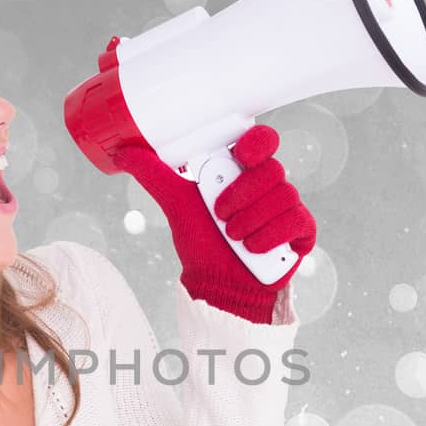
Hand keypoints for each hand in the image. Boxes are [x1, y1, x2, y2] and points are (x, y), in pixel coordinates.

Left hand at [111, 125, 315, 323]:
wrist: (218, 284)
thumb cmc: (202, 242)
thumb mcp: (177, 205)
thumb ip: (155, 175)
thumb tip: (124, 152)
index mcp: (243, 171)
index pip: (262, 141)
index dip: (257, 143)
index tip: (241, 154)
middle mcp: (269, 185)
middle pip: (271, 170)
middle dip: (240, 196)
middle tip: (220, 215)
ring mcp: (288, 207)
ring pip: (283, 196)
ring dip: (250, 221)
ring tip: (233, 237)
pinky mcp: (301, 231)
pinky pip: (295, 221)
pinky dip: (269, 237)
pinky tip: (253, 249)